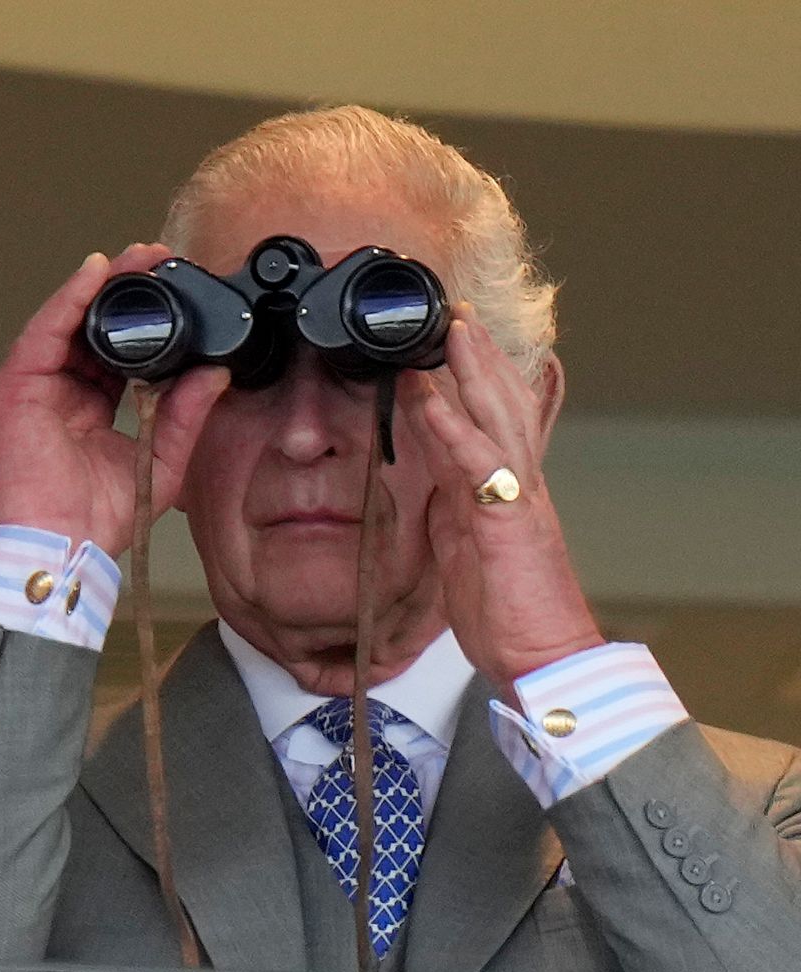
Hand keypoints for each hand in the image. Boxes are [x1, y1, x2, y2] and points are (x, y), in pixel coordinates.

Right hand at [0, 246, 229, 555]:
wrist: (62, 546)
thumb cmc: (96, 519)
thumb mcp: (159, 458)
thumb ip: (185, 414)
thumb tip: (215, 373)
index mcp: (85, 409)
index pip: (114, 351)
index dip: (144, 321)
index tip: (176, 290)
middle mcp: (55, 392)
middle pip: (90, 328)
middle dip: (125, 291)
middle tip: (159, 259)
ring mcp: (31, 387)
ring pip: (67, 320)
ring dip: (102, 285)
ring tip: (137, 258)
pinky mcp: (14, 385)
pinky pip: (44, 330)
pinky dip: (70, 298)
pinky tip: (96, 273)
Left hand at [401, 304, 599, 689]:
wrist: (543, 658)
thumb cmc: (508, 614)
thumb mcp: (466, 551)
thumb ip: (452, 508)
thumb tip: (431, 480)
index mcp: (507, 492)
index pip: (494, 422)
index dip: (477, 380)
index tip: (455, 343)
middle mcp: (519, 485)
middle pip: (503, 405)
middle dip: (481, 357)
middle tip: (456, 313)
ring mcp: (518, 498)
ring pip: (497, 418)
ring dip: (472, 371)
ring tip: (451, 330)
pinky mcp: (507, 519)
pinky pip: (477, 461)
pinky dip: (451, 425)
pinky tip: (428, 395)